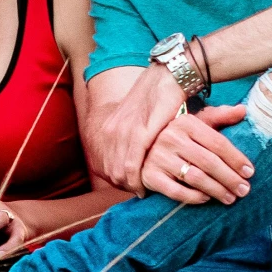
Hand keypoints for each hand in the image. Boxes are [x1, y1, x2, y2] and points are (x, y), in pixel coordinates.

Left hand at [93, 65, 187, 190]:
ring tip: (146, 192)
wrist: (166, 78)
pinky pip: (133, 165)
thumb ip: (131, 139)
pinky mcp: (140, 134)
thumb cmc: (156, 101)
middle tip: (141, 193)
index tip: (133, 188)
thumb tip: (134, 158)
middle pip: (111, 172)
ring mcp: (124, 133)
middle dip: (125, 186)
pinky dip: (139, 180)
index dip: (118, 181)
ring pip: (121, 172)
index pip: (106, 165)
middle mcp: (111, 132)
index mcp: (108, 128)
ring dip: (133, 186)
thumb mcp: (136, 120)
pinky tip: (146, 188)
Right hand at [139, 105, 252, 205]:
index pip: (218, 143)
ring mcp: (158, 157)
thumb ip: (219, 117)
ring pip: (195, 177)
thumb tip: (243, 110)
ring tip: (230, 198)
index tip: (250, 172)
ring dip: (216, 190)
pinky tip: (206, 199)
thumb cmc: (176, 137)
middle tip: (244, 190)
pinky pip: (175, 191)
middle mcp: (170, 137)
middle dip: (230, 178)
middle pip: (209, 162)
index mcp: (185, 123)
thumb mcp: (195, 123)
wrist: (139, 148)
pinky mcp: (149, 175)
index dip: (236, 159)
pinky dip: (193, 197)